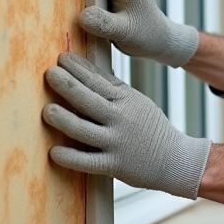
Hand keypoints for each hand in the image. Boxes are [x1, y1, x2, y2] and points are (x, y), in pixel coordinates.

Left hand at [42, 52, 210, 198]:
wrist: (175, 160)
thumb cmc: (150, 128)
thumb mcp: (137, 102)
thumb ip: (113, 89)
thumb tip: (86, 69)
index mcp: (126, 100)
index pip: (98, 80)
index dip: (79, 69)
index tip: (62, 58)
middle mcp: (121, 119)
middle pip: (89, 100)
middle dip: (68, 85)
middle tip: (50, 73)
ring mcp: (117, 142)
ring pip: (84, 130)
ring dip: (64, 119)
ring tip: (48, 110)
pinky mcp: (115, 165)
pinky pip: (88, 162)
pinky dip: (70, 158)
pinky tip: (54, 152)